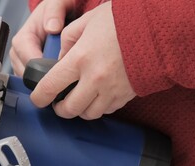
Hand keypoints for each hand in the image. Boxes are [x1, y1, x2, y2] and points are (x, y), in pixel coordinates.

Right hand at [10, 0, 74, 75]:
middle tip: (61, 74)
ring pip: (30, 80)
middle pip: (27, 73)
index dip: (43, 67)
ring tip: (60, 74)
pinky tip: (57, 76)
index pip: (28, 59)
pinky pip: (35, 82)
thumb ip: (55, 11)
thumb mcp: (58, 3)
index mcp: (23, 38)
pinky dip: (46, 82)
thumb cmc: (56, 11)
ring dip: (45, 80)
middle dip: (44, 76)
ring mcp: (23, 62)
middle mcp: (19, 52)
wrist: (59, 16)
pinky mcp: (29, 70)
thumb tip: (51, 27)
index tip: (56, 71)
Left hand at [30, 2, 136, 119]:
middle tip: (58, 104)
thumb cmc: (123, 22)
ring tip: (78, 101)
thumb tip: (60, 57)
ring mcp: (111, 90)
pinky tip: (98, 96)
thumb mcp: (88, 22)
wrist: (157, 31)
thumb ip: (68, 40)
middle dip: (60, 109)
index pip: (51, 86)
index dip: (39, 97)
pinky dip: (100, 107)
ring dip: (80, 110)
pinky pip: (108, 110)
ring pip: (89, 114)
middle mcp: (95, 79)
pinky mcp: (126, 95)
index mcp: (80, 58)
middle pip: (70, 109)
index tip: (38, 99)